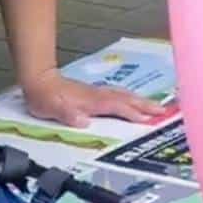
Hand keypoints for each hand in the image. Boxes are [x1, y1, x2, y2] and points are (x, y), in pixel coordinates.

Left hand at [22, 69, 166, 127]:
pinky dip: (131, 98)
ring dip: (141, 101)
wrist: (39, 81)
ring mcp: (97, 93)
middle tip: (164, 111)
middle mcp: (97, 96)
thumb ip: (67, 114)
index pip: (115, 106)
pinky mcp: (95, 94)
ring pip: (124, 95)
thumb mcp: (50, 109)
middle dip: (145, 105)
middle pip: (126, 99)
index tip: (147, 119)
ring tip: (157, 106)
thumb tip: (83, 121)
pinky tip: (135, 101)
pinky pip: (119, 95)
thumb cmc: (44, 98)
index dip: (131, 113)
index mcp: (90, 101)